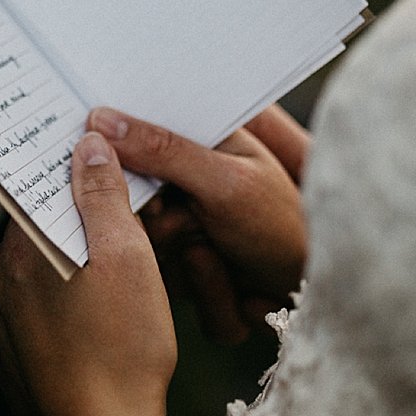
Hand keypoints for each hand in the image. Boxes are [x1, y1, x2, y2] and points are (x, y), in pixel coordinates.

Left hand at [0, 133, 184, 415]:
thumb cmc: (120, 350)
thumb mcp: (127, 256)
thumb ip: (103, 194)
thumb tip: (88, 143)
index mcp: (18, 244)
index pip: (39, 186)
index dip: (77, 180)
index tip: (107, 180)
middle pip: (39, 227)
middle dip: (78, 228)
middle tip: (126, 244)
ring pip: (36, 271)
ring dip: (69, 271)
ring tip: (115, 295)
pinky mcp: (4, 353)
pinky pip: (32, 312)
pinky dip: (58, 311)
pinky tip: (94, 328)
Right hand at [89, 105, 307, 343]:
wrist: (313, 295)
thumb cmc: (285, 227)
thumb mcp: (224, 182)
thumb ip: (163, 150)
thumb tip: (102, 120)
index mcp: (198, 147)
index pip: (134, 142)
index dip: (120, 162)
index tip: (125, 182)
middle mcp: (186, 188)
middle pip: (128, 206)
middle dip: (160, 226)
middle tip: (194, 224)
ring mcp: (186, 234)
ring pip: (144, 255)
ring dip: (182, 264)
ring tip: (221, 252)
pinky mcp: (190, 277)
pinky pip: (171, 291)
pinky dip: (204, 294)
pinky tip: (232, 283)